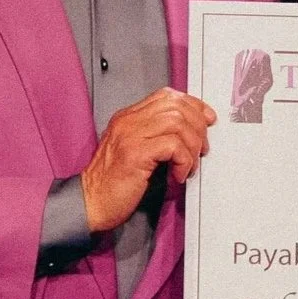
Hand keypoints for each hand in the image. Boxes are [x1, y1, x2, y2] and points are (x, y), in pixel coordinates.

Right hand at [80, 87, 214, 232]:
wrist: (90, 202)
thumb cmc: (113, 183)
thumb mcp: (136, 151)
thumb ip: (157, 136)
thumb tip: (192, 132)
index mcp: (128, 118)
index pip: (167, 96)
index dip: (193, 105)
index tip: (207, 119)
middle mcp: (128, 121)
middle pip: (176, 106)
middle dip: (197, 127)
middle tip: (200, 149)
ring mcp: (130, 135)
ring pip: (177, 123)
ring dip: (192, 145)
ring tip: (188, 164)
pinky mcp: (135, 154)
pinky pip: (173, 145)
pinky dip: (183, 161)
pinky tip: (178, 174)